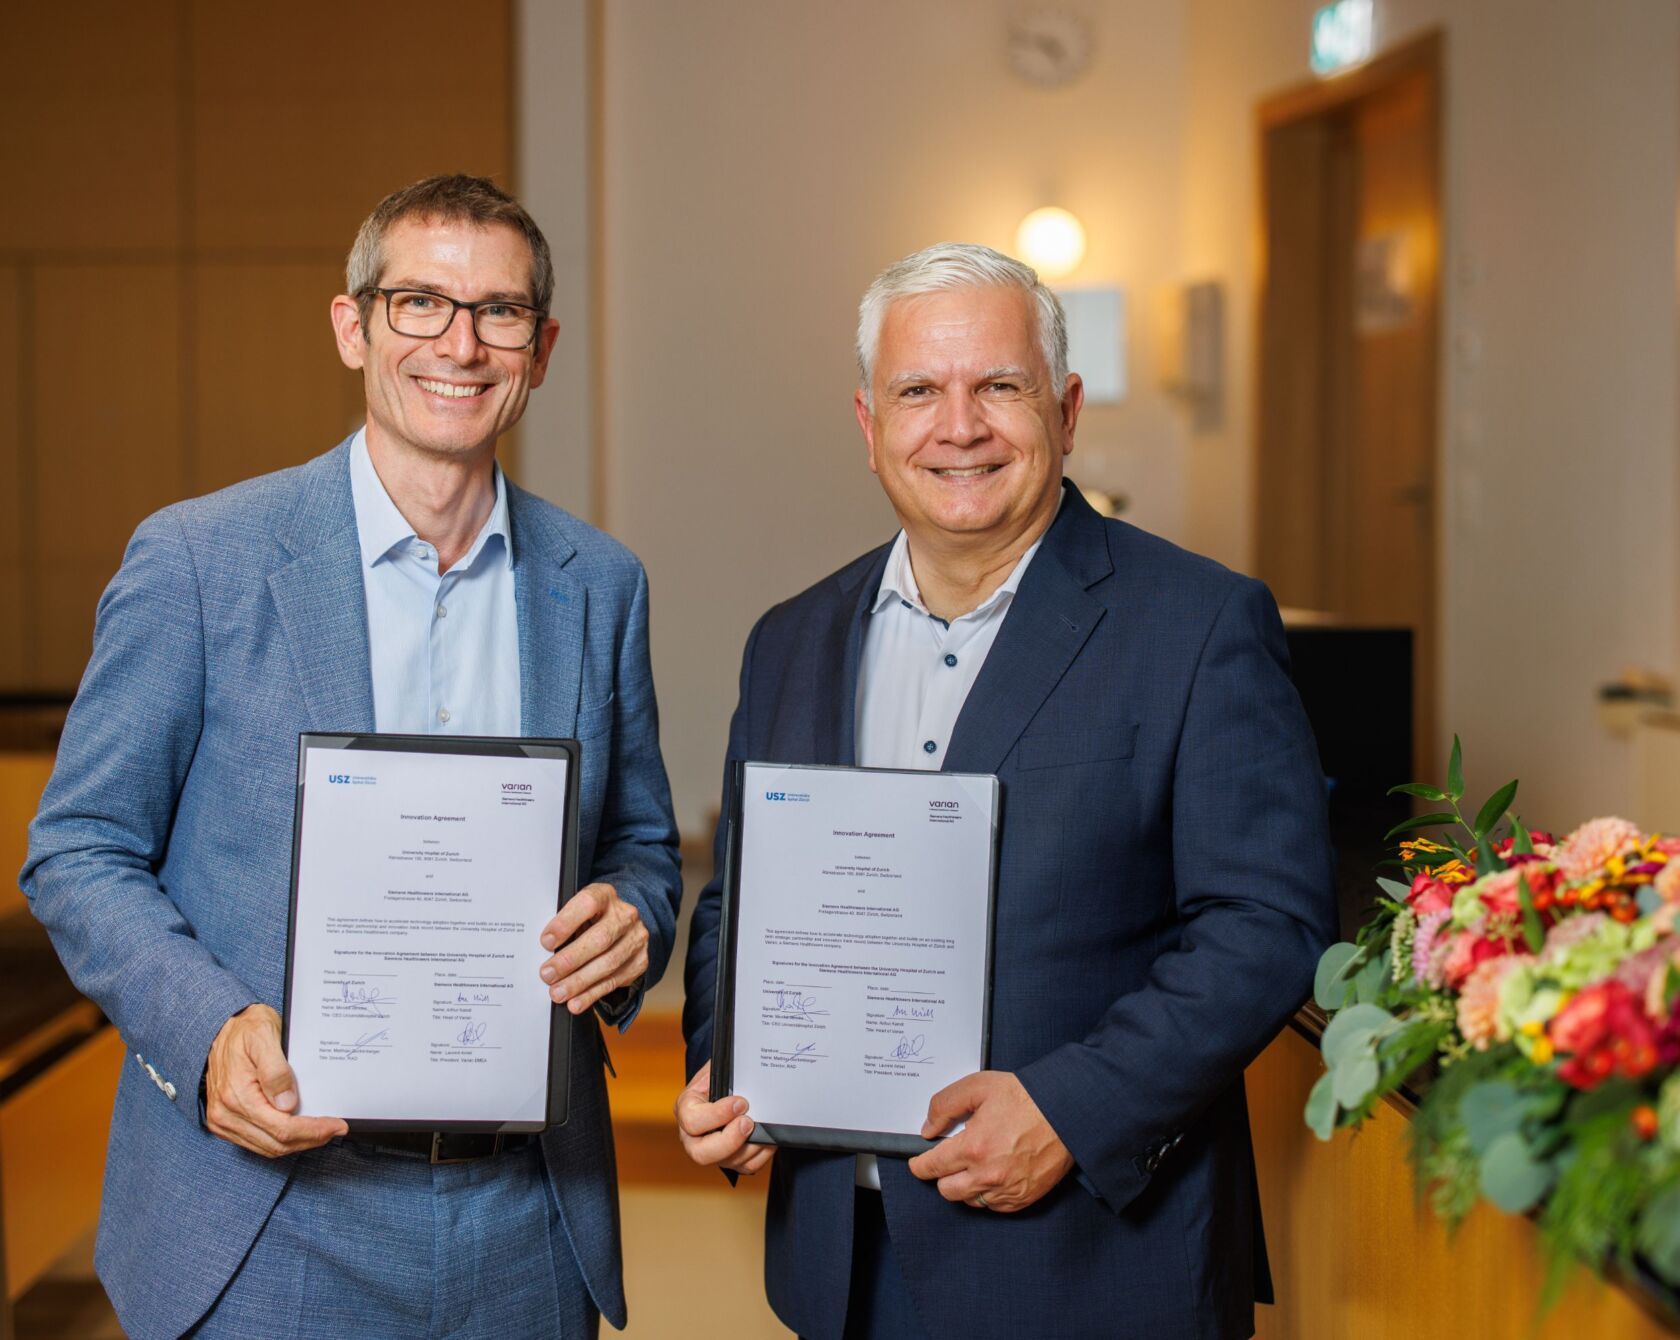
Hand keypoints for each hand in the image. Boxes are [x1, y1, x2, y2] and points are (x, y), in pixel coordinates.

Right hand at [204, 1004, 347, 1157]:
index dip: (312, 1131)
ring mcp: (223, 1121)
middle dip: (310, 1139)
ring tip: (321, 1131)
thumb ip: (276, 1071)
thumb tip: (288, 1104)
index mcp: (235, 1095)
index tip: (336, 1125)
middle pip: (276, 1144)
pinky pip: (257, 1142)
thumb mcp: (264, 1037)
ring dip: (297, 1143)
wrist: (221, 1028)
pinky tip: (299, 1129)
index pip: (281, 1128)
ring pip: (267, 1148)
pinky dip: (280, 1140)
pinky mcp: (225, 1123)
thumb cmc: (245, 1029)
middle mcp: (225, 1114)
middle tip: (334, 1129)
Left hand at [538, 882, 647, 1013]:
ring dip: (579, 982)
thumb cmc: (592, 919)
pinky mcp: (639, 962)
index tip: (546, 941)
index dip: (566, 923)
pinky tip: (576, 1002)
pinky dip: (592, 994)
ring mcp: (635, 939)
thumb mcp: (579, 912)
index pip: (587, 904)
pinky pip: (614, 982)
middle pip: (600, 938)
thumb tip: (542, 950)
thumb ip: (565, 924)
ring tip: (558, 992)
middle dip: (570, 960)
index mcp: (605, 895)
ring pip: (608, 963)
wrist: (623, 925)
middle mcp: (625, 915)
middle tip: (547, 974)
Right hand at [674, 1061, 773, 1174]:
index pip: (692, 1121)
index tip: (741, 1102)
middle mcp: (693, 1136)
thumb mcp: (721, 1066)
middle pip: (701, 1154)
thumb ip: (728, 1073)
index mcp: (686, 1108)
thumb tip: (747, 1077)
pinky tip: (768, 1137)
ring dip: (751, 1145)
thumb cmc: (726, 1073)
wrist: (733, 1081)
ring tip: (763, 1125)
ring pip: (729, 1162)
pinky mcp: (731, 1160)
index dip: (717, 1115)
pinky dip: (761, 1153)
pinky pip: (747, 1166)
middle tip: (749, 1122)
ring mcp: (712, 1150)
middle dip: (729, 1140)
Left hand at [907, 1070, 1072, 1212]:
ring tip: (974, 1165)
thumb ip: (945, 1105)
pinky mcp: (1023, 1198)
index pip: (932, 1167)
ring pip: (970, 1201)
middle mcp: (988, 1175)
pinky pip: (993, 1206)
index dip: (919, 1165)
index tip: (917, 1164)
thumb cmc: (1026, 1098)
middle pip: (947, 1190)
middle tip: (949, 1161)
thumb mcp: (979, 1086)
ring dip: (965, 1186)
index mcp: (974, 1147)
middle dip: (942, 1175)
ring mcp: (1007, 1190)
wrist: (1065, 1111)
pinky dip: (988, 1194)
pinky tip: (992, 1174)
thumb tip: (928, 1128)